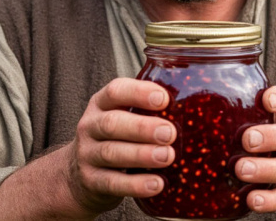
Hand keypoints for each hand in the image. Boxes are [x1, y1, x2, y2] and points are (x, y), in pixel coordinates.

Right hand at [62, 78, 176, 216]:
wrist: (79, 174)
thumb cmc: (116, 138)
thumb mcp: (124, 117)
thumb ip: (148, 109)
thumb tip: (195, 104)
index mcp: (102, 104)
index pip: (116, 91)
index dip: (139, 93)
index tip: (163, 98)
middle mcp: (90, 126)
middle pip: (112, 123)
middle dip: (143, 128)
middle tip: (170, 133)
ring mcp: (87, 154)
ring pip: (111, 152)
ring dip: (142, 154)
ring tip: (167, 156)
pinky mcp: (90, 181)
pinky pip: (112, 183)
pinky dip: (136, 185)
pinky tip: (157, 184)